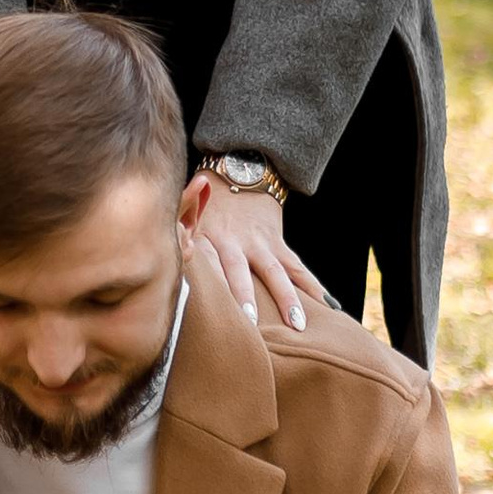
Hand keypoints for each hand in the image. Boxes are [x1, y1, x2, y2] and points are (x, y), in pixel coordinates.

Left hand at [189, 178, 319, 333]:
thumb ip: (176, 243)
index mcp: (204, 237)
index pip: (204, 264)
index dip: (207, 286)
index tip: (209, 312)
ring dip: (286, 298)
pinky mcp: (277, 242)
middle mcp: (232, 241)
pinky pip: (297, 267)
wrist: (239, 170)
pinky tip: (329, 306)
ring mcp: (258, 242)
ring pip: (275, 272)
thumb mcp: (184, 218)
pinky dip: (313, 286)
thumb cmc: (203, 206)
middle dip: (244, 297)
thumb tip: (163, 278)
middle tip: (250, 323)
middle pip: (238, 272)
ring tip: (297, 323)